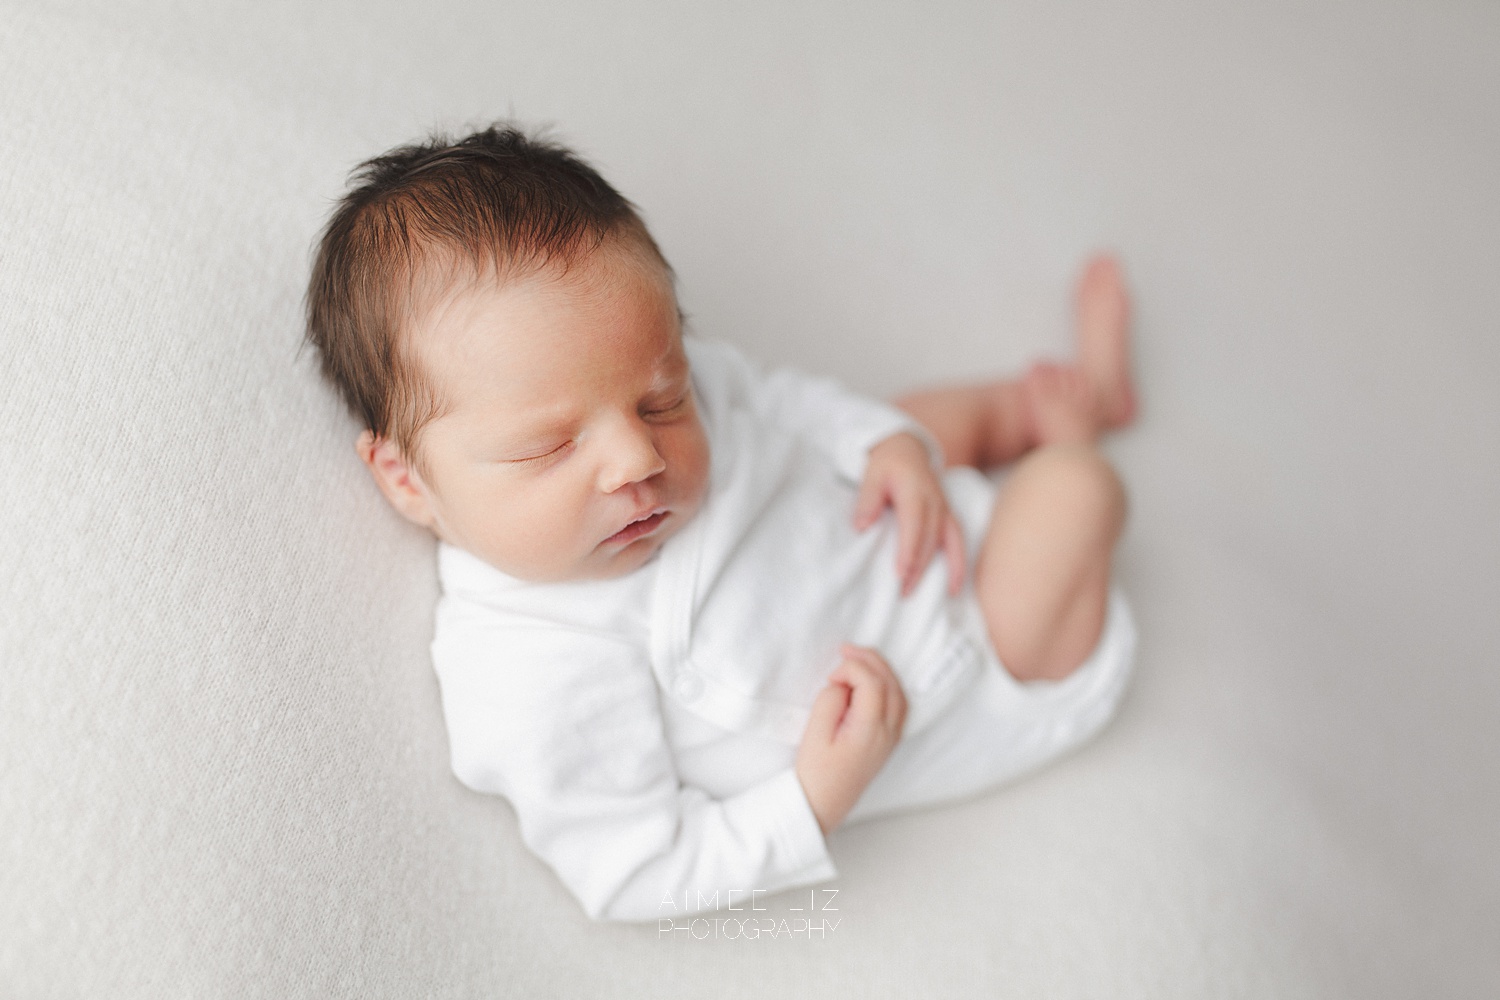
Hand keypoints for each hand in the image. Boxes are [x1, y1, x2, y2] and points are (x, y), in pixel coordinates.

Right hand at [795, 645, 907, 833]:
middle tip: (846, 650)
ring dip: (881, 672)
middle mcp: (888, 733)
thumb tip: (844, 683)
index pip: (872, 683)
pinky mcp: (887, 742)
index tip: (829, 677)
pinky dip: (887, 687)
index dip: (851, 669)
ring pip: (899, 693)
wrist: (821, 805)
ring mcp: (891, 738)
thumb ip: (831, 700)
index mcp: (870, 730)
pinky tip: (870, 683)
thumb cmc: (814, 772)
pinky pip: (899, 705)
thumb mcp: (814, 732)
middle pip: (891, 683)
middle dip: (869, 661)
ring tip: (857, 660)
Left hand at [853, 432, 964, 595]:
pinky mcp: (948, 516)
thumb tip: (861, 526)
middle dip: (917, 567)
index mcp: (915, 491)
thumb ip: (867, 500)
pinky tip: (955, 587)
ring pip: (945, 543)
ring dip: (936, 570)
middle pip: (928, 539)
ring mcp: (945, 509)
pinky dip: (959, 565)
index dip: (908, 550)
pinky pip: (958, 542)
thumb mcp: (871, 475)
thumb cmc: (886, 465)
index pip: (913, 525)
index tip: (900, 573)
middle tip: (902, 592)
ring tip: (923, 593)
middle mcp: (935, 501)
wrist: (907, 449)